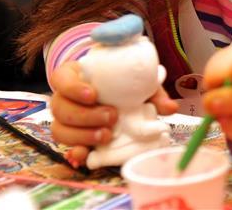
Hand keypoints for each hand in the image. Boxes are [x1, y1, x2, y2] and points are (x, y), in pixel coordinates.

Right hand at [50, 61, 176, 165]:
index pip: (61, 78)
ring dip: (82, 135)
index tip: (93, 94)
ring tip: (106, 135)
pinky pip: (65, 148)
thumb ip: (152, 92)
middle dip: (85, 115)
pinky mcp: (72, 138)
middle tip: (112, 116)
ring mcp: (65, 120)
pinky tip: (86, 155)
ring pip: (60, 129)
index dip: (73, 88)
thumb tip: (171, 108)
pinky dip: (75, 153)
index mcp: (75, 76)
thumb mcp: (138, 81)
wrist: (120, 94)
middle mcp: (65, 98)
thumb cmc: (123, 82)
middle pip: (59, 108)